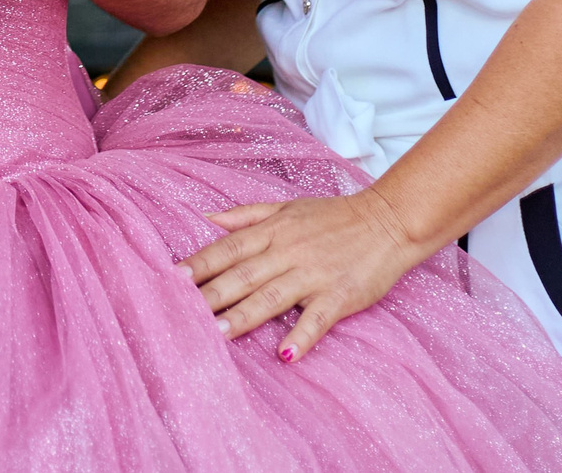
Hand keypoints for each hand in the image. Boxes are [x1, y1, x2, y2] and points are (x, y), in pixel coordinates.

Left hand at [178, 187, 426, 360]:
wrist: (390, 221)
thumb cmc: (335, 216)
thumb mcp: (287, 207)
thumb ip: (245, 215)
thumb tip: (206, 218)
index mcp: (273, 231)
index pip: (227, 249)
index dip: (199, 264)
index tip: (170, 279)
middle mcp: (288, 252)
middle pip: (242, 275)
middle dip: (210, 294)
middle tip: (180, 313)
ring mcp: (314, 274)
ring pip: (272, 296)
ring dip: (244, 316)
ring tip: (216, 334)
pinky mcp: (341, 295)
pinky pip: (318, 318)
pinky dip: (302, 336)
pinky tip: (285, 354)